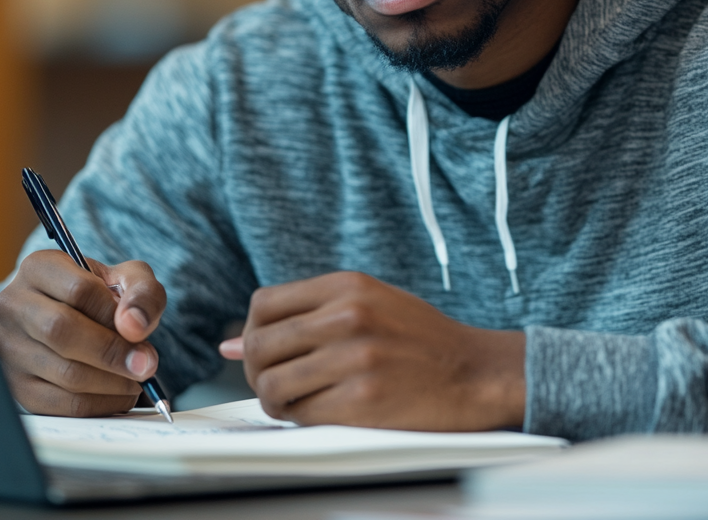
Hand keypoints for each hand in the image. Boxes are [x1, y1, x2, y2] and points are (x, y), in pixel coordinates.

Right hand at [0, 250, 166, 415]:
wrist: (76, 318)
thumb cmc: (102, 296)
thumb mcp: (128, 279)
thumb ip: (142, 293)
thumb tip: (133, 327)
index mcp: (38, 268)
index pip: (79, 289)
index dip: (115, 314)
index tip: (140, 331)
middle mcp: (13, 305)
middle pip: (63, 331)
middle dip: (114, 352)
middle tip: (146, 363)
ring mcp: (9, 348)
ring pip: (65, 373)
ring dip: (113, 381)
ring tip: (136, 377)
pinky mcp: (17, 387)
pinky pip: (62, 405)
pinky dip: (101, 404)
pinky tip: (119, 393)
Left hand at [219, 271, 524, 430]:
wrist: (477, 373)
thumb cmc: (421, 340)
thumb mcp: (368, 304)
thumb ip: (305, 316)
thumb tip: (230, 345)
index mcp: (348, 286)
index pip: (263, 305)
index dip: (252, 332)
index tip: (266, 350)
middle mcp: (348, 317)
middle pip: (259, 346)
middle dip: (256, 371)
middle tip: (276, 382)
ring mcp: (355, 359)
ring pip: (271, 386)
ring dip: (275, 401)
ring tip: (298, 401)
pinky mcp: (363, 401)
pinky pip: (301, 415)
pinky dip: (300, 420)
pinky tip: (320, 413)